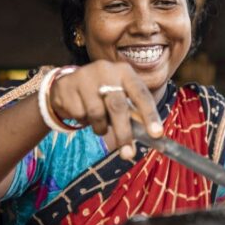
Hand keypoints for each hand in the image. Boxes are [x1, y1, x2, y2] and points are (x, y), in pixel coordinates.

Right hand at [49, 61, 163, 158]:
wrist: (68, 85)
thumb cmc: (102, 95)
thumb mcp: (120, 96)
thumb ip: (133, 112)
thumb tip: (152, 137)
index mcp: (125, 72)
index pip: (141, 94)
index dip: (150, 114)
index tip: (156, 134)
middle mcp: (106, 70)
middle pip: (118, 106)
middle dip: (124, 133)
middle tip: (128, 154)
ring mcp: (85, 77)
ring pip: (97, 113)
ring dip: (100, 127)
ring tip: (99, 125)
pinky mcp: (67, 86)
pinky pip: (79, 114)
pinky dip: (83, 121)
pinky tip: (82, 112)